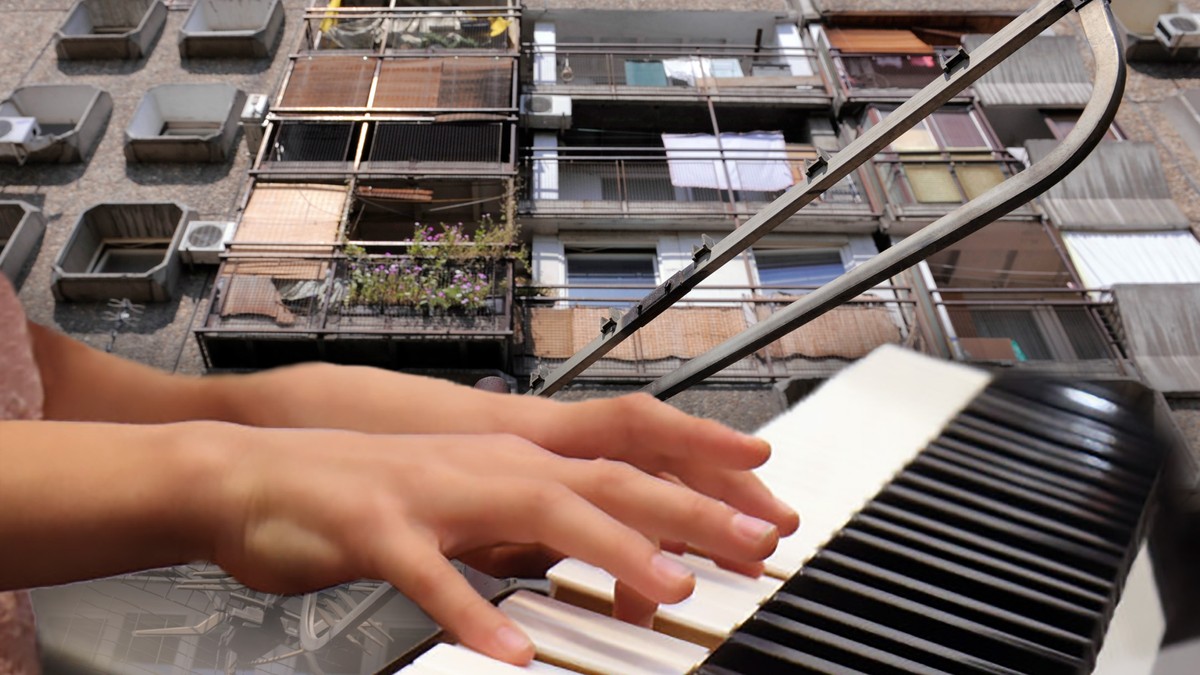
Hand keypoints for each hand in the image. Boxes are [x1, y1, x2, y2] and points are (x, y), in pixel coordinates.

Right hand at [204, 424, 782, 664]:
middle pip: (601, 482)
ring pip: (534, 510)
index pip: (617, 473)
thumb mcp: (460, 507)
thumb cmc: (361, 496)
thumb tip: (589, 549)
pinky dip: (472, 612)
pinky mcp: (373, 527)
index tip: (757, 520)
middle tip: (752, 546)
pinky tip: (506, 652)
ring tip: (666, 586)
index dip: (692, 493)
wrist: (252, 474)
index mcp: (507, 462)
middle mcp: (483, 466)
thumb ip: (523, 527)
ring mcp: (430, 492)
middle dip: (684, 512)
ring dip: (607, 546)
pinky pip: (430, 573)